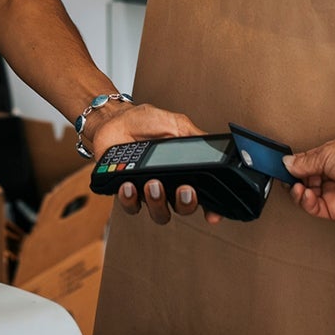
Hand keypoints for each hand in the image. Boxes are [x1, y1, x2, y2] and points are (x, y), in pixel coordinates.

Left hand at [96, 103, 220, 224]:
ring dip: (158, 201)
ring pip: (159, 213)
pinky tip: (128, 185)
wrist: (115, 120)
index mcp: (184, 171)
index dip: (211, 209)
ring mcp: (147, 191)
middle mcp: (169, 185)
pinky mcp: (127, 192)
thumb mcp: (177, 124)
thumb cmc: (145, 122)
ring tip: (153, 183)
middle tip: (183, 189)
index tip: (213, 215)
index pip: (203, 195)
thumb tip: (218, 147)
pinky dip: (130, 199)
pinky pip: (131, 206)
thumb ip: (197, 137)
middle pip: (183, 208)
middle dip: (186, 203)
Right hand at [284, 138, 334, 221]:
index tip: (280, 167)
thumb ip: (303, 161)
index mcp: (328, 159)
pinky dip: (306, 202)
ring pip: (305, 197)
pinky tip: (305, 194)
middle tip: (286, 178)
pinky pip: (314, 208)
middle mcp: (330, 176)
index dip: (291, 167)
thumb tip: (286, 163)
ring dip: (298, 192)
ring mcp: (332, 193)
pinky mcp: (334, 210)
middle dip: (292, 180)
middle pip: (302, 181)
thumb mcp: (325, 153)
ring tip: (298, 187)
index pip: (303, 165)